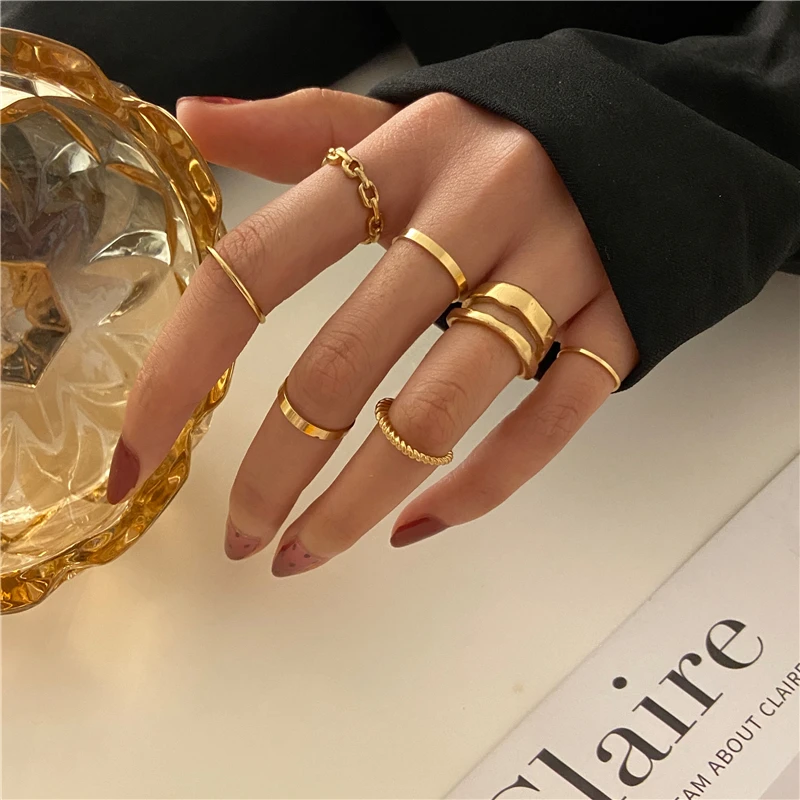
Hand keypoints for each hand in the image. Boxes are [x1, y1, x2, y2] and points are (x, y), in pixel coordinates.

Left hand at [107, 89, 637, 574]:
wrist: (654, 142)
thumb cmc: (503, 143)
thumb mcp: (402, 124)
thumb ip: (297, 129)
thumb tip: (192, 116)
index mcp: (402, 158)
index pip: (256, 269)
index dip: (181, 370)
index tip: (135, 457)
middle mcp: (474, 211)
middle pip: (343, 363)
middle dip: (275, 468)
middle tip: (241, 534)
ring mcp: (554, 273)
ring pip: (440, 413)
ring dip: (358, 502)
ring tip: (304, 555)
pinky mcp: (617, 325)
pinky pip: (547, 425)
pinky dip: (480, 489)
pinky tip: (418, 524)